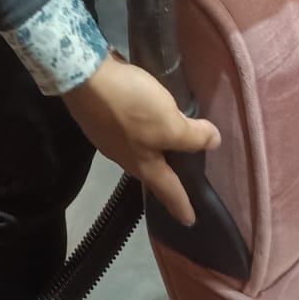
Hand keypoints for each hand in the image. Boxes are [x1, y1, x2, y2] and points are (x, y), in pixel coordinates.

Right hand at [64, 54, 220, 225]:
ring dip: (152, 153)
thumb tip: (213, 142)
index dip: (182, 205)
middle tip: (179, 184)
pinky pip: (126, 132)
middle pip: (149, 173)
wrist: (84, 78)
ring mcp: (108, 137)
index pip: (168, 190)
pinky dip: (139, 131)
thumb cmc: (130, 107)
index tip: (191, 221)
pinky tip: (142, 119)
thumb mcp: (169, 123)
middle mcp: (124, 156)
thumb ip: (192, 137)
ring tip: (165, 148)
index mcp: (143, 164)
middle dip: (164, 181)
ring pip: (136, 152)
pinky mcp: (101, 117)